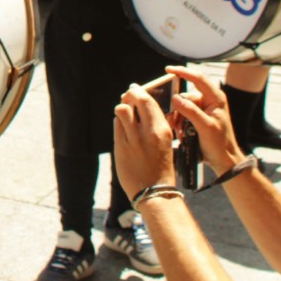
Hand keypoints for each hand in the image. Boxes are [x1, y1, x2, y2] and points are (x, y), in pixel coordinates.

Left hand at [114, 80, 176, 201]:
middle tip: (127, 94)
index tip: (136, 89)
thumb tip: (142, 107)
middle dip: (130, 93)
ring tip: (123, 110)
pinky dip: (117, 121)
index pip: (150, 101)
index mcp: (163, 130)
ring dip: (121, 107)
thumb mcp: (165, 143)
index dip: (140, 92)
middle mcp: (149, 131)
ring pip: (122, 110)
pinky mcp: (121, 146)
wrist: (153, 191)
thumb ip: (154, 125)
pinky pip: (116, 125)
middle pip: (136, 100)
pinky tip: (121, 125)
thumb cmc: (160, 166)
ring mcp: (134, 138)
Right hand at [165, 66, 248, 173]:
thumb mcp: (205, 127)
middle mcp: (210, 100)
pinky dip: (179, 121)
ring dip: (177, 116)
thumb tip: (175, 98)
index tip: (168, 69)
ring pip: (182, 105)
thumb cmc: (220, 144)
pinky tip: (179, 131)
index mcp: (216, 98)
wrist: (224, 160)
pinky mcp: (199, 117)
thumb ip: (190, 111)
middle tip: (171, 118)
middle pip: (186, 95)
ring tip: (178, 129)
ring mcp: (204, 109)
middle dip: (177, 106)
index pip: (198, 78)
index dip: (183, 71)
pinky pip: (183, 113)